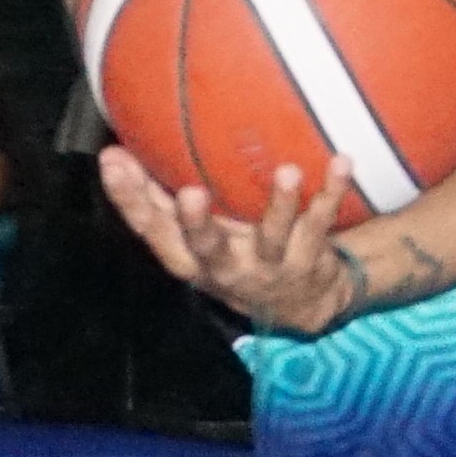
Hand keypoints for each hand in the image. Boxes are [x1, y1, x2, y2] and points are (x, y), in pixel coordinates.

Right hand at [102, 145, 361, 334]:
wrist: (301, 305)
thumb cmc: (233, 255)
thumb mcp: (192, 239)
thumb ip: (156, 200)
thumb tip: (112, 151)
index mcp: (191, 260)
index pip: (151, 230)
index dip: (128, 198)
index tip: (113, 159)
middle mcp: (228, 268)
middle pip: (207, 248)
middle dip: (197, 223)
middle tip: (190, 192)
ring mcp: (271, 267)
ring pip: (274, 236)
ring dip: (281, 204)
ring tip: (288, 170)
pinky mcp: (310, 258)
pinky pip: (323, 222)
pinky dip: (332, 192)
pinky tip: (342, 162)